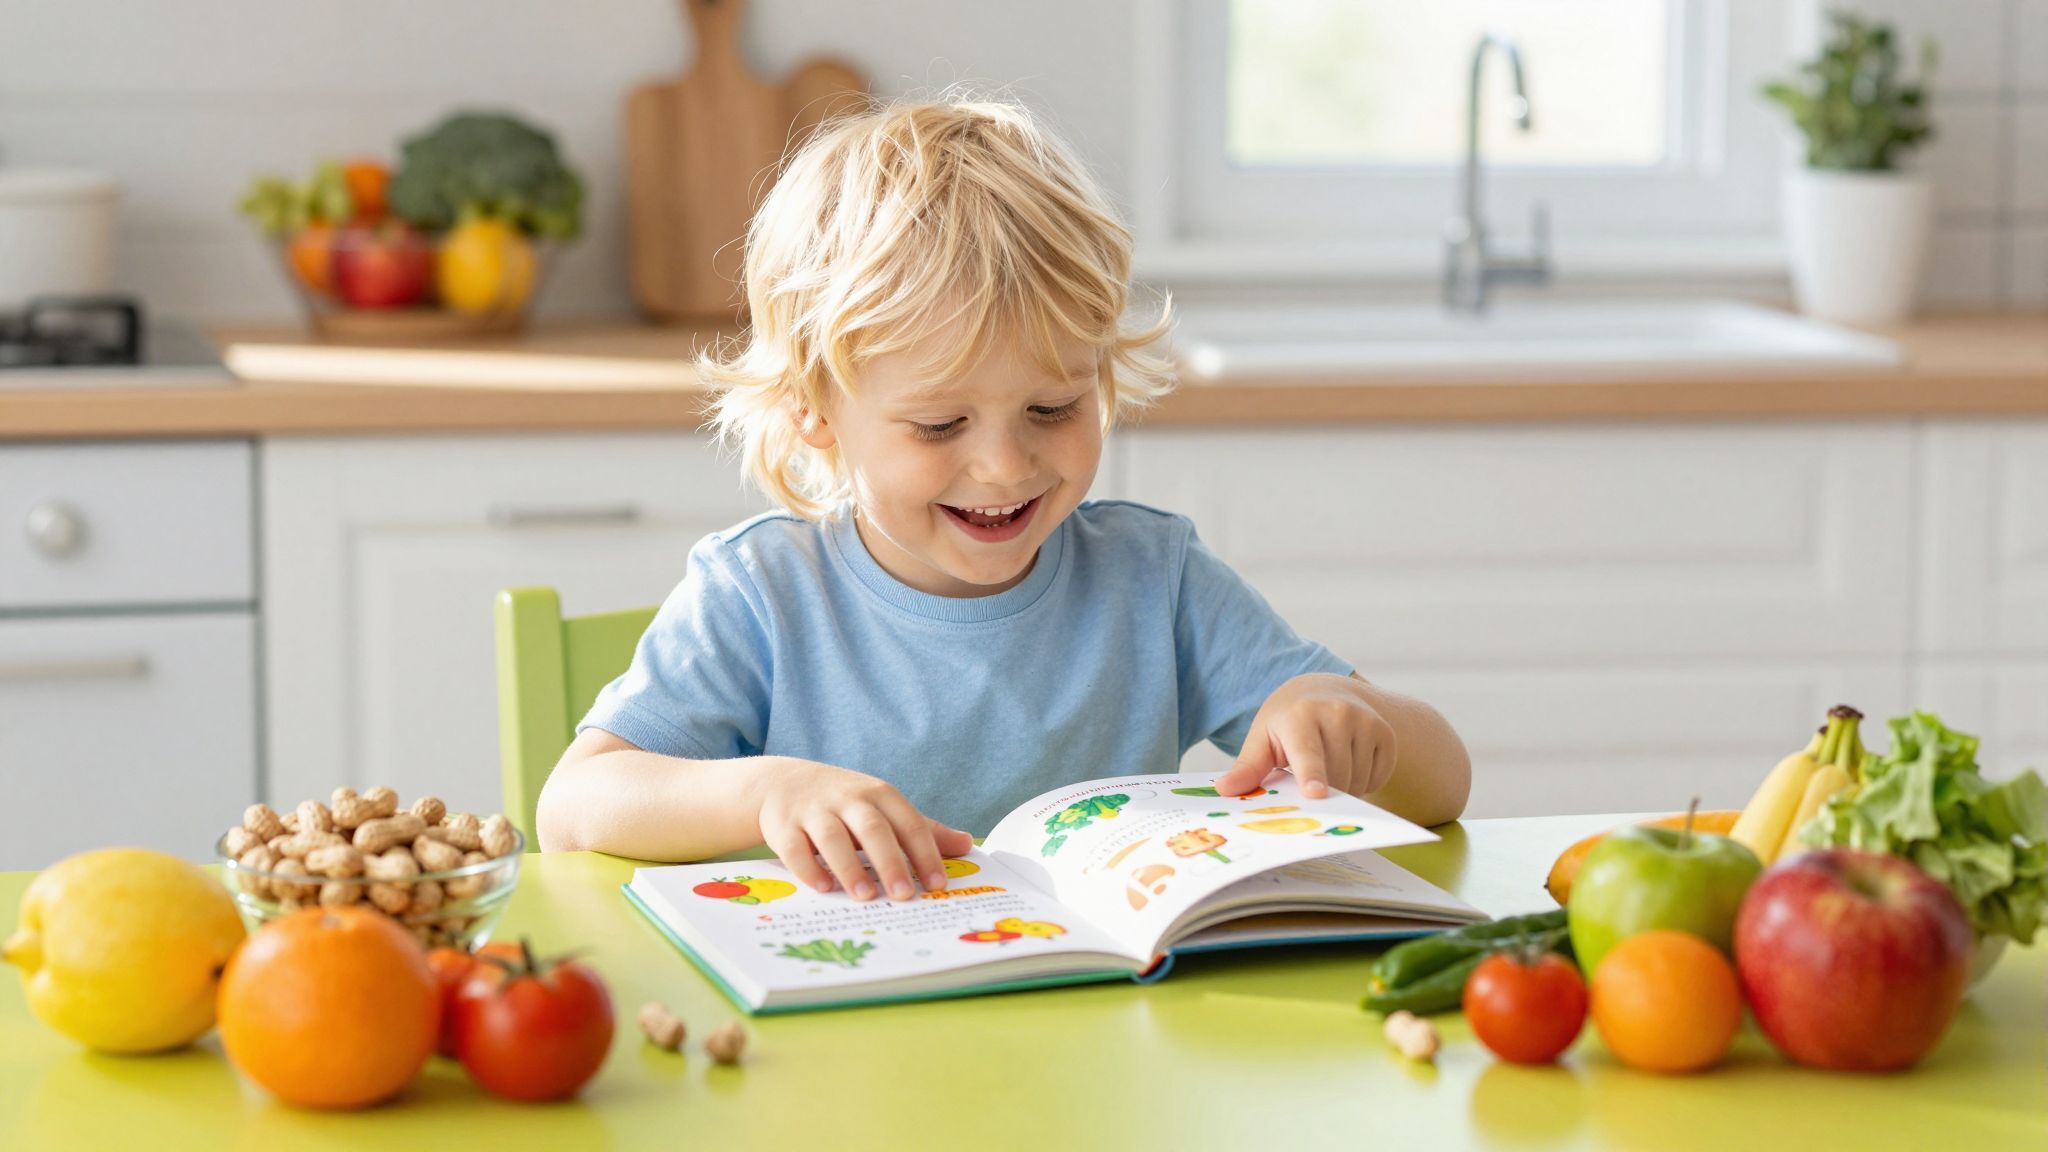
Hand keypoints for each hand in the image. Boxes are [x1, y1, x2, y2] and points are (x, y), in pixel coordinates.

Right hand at [755, 760, 973, 901]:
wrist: (783, 783)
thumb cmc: (845, 803)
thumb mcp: (884, 808)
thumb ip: (923, 829)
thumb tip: (967, 845)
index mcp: (880, 795)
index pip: (910, 823)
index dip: (925, 853)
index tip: (938, 884)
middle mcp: (848, 799)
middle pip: (873, 828)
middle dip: (890, 861)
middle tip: (904, 895)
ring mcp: (813, 811)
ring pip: (832, 837)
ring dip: (849, 866)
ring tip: (865, 896)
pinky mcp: (783, 825)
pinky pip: (794, 847)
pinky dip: (808, 867)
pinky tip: (823, 888)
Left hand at [1214, 673, 1397, 800]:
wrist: (1326, 691)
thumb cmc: (1287, 721)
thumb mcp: (1263, 738)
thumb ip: (1247, 767)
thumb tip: (1225, 790)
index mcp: (1299, 717)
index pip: (1307, 753)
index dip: (1311, 775)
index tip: (1315, 793)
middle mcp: (1337, 713)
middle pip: (1335, 777)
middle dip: (1324, 791)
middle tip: (1309, 783)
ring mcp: (1365, 720)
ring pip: (1358, 780)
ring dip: (1344, 788)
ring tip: (1328, 767)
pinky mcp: (1385, 732)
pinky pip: (1378, 777)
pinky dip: (1364, 781)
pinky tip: (1349, 763)